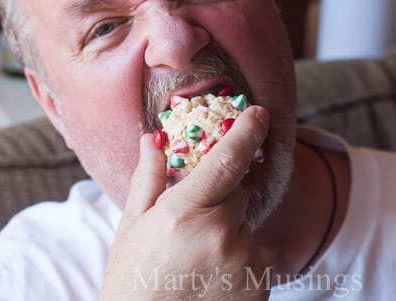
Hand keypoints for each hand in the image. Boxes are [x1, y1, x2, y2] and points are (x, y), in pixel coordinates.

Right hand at [99, 106, 271, 299]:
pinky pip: (258, 252)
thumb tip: (151, 138)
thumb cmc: (134, 281)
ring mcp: (244, 260)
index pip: (226, 160)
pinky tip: (216, 276)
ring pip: (247, 224)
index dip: (246, 131)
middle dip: (221, 200)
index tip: (260, 113)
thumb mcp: (132, 227)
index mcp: (183, 213)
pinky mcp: (262, 282)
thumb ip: (148, 179)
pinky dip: (243, 256)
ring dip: (231, 231)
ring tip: (200, 260)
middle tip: (192, 227)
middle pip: (238, 193)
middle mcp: (220, 234)